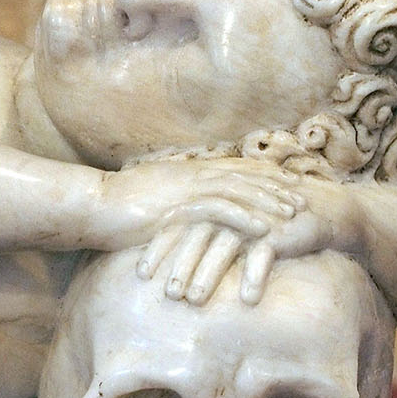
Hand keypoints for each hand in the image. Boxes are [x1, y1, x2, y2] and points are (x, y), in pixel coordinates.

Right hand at [92, 158, 305, 252]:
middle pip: (243, 176)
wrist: (91, 206)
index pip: (233, 170)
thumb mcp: (151, 198)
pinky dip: (243, 217)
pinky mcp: (176, 207)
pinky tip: (263, 228)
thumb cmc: (115, 206)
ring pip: (238, 190)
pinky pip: (218, 210)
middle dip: (275, 187)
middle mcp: (191, 174)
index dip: (262, 176)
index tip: (287, 183)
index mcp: (186, 172)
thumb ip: (174, 198)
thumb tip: (186, 209)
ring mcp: (185, 188)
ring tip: (294, 213)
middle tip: (304, 197)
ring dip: (268, 201)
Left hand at [137, 179, 356, 304]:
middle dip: (179, 267)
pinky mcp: (276, 229)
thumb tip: (170, 266)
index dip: (157, 250)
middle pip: (195, 238)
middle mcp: (226, 211)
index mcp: (209, 207)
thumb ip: (200, 240)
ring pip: (224, 247)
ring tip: (195, 301)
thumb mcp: (226, 228)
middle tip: (167, 294)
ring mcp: (251, 218)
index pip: (175, 226)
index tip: (140, 275)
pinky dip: (255, 275)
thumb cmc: (259, 224)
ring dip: (208, 274)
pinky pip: (263, 254)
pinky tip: (248, 300)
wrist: (313, 211)